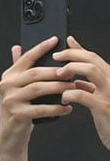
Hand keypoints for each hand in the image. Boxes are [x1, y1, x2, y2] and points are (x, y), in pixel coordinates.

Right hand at [0, 37, 76, 154]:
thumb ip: (18, 69)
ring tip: (73, 88)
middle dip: (56, 72)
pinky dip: (57, 108)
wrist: (9, 136)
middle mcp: (6, 85)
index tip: (56, 39)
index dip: (41, 48)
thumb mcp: (16, 88)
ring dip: (59, 88)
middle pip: (35, 73)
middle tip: (73, 72)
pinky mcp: (16, 114)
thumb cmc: (19, 110)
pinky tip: (68, 108)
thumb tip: (17, 47)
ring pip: (39, 89)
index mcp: (8, 76)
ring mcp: (10, 100)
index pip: (26, 58)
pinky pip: (41, 108)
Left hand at [55, 35, 109, 149]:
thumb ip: (90, 85)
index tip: (64, 42)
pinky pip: (83, 95)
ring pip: (91, 71)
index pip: (94, 57)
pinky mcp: (104, 108)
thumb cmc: (108, 118)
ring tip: (59, 75)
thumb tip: (75, 75)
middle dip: (71, 55)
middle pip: (92, 59)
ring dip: (71, 69)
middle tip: (56, 57)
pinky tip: (63, 98)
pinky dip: (69, 93)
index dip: (77, 49)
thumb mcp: (100, 97)